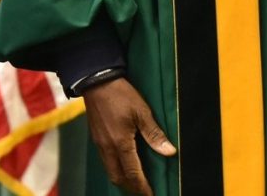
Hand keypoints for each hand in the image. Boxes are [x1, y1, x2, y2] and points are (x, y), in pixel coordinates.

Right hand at [83, 77, 175, 194]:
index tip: (151, 194)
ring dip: (123, 179)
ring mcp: (100, 144)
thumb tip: (169, 152)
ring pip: (110, 170)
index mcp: (121, 143)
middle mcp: (108, 148)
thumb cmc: (122, 95)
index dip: (143, 186)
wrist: (97, 82)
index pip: (133, 173)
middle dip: (131, 187)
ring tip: (135, 181)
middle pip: (118, 177)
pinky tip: (123, 163)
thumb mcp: (142, 112)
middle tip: (144, 190)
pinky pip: (105, 161)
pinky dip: (115, 168)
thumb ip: (154, 134)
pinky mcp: (96, 139)